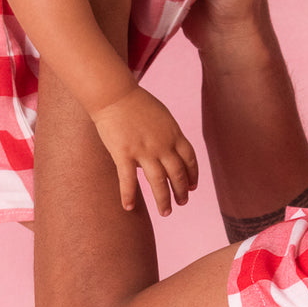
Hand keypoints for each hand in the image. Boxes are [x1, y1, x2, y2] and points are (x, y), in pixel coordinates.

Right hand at [90, 85, 198, 216]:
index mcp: (174, 134)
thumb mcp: (162, 116)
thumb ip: (168, 134)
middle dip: (181, 191)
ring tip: (166, 212)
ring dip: (163, 200)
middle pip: (177, 174)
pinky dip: (128, 195)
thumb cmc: (136, 102)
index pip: (190, 159)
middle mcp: (163, 145)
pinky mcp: (124, 154)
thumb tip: (170, 150)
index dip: (193, 175)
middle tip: (182, 203)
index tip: (192, 187)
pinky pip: (128, 180)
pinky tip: (128, 208)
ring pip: (158, 182)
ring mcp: (144, 151)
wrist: (115, 94)